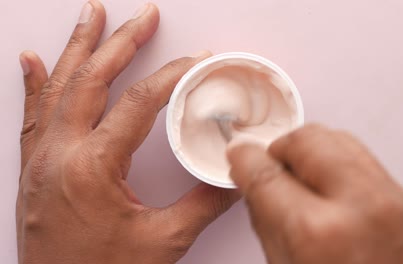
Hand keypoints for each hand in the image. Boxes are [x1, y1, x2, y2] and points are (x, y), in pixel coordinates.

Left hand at [17, 2, 237, 263]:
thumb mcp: (162, 242)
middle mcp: (60, 154)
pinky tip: (33, 59)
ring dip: (78, 46)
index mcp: (93, 167)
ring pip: (59, 86)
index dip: (172, 75)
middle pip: (93, 79)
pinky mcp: (34, 167)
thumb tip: (233, 176)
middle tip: (143, 16)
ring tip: (92, 15)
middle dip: (122, 41)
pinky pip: (32, 113)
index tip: (195, 61)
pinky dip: (34, 81)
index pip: (140, 102)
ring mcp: (41, 158)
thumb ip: (203, 204)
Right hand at [228, 125, 402, 263]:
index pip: (266, 172)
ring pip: (339, 138)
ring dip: (311, 151)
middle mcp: (360, 208)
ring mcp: (394, 201)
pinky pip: (365, 160)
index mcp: (318, 234)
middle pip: (306, 139)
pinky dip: (338, 164)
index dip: (245, 159)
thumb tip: (256, 185)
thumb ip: (267, 223)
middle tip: (272, 164)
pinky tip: (330, 186)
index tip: (240, 156)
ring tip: (301, 175)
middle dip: (280, 147)